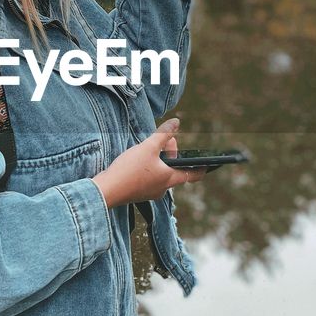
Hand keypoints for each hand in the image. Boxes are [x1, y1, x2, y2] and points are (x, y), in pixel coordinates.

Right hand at [91, 118, 206, 208]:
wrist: (106, 190)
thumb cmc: (129, 170)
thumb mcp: (148, 147)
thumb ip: (163, 134)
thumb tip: (176, 123)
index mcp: (169, 179)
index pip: (193, 175)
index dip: (202, 167)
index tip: (208, 162)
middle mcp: (162, 188)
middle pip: (175, 170)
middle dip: (172, 153)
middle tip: (165, 139)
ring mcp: (150, 192)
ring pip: (162, 173)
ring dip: (160, 160)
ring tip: (150, 147)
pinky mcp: (138, 192)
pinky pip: (150, 178)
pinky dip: (150, 167)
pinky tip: (139, 159)